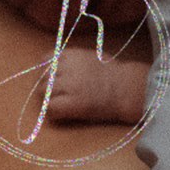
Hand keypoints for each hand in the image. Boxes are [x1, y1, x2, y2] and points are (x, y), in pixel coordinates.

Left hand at [32, 48, 149, 124]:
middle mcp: (67, 67)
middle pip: (42, 77)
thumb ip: (73, 59)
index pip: (45, 60)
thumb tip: (54, 65)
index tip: (52, 80)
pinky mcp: (73, 103)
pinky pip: (50, 107)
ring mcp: (69, 85)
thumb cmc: (113, 74)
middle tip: (57, 96)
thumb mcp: (91, 56)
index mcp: (71, 54)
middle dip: (46, 87)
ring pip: (43, 92)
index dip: (46, 71)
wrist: (127, 88)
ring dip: (48, 100)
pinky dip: (52, 112)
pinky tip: (63, 114)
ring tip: (61, 106)